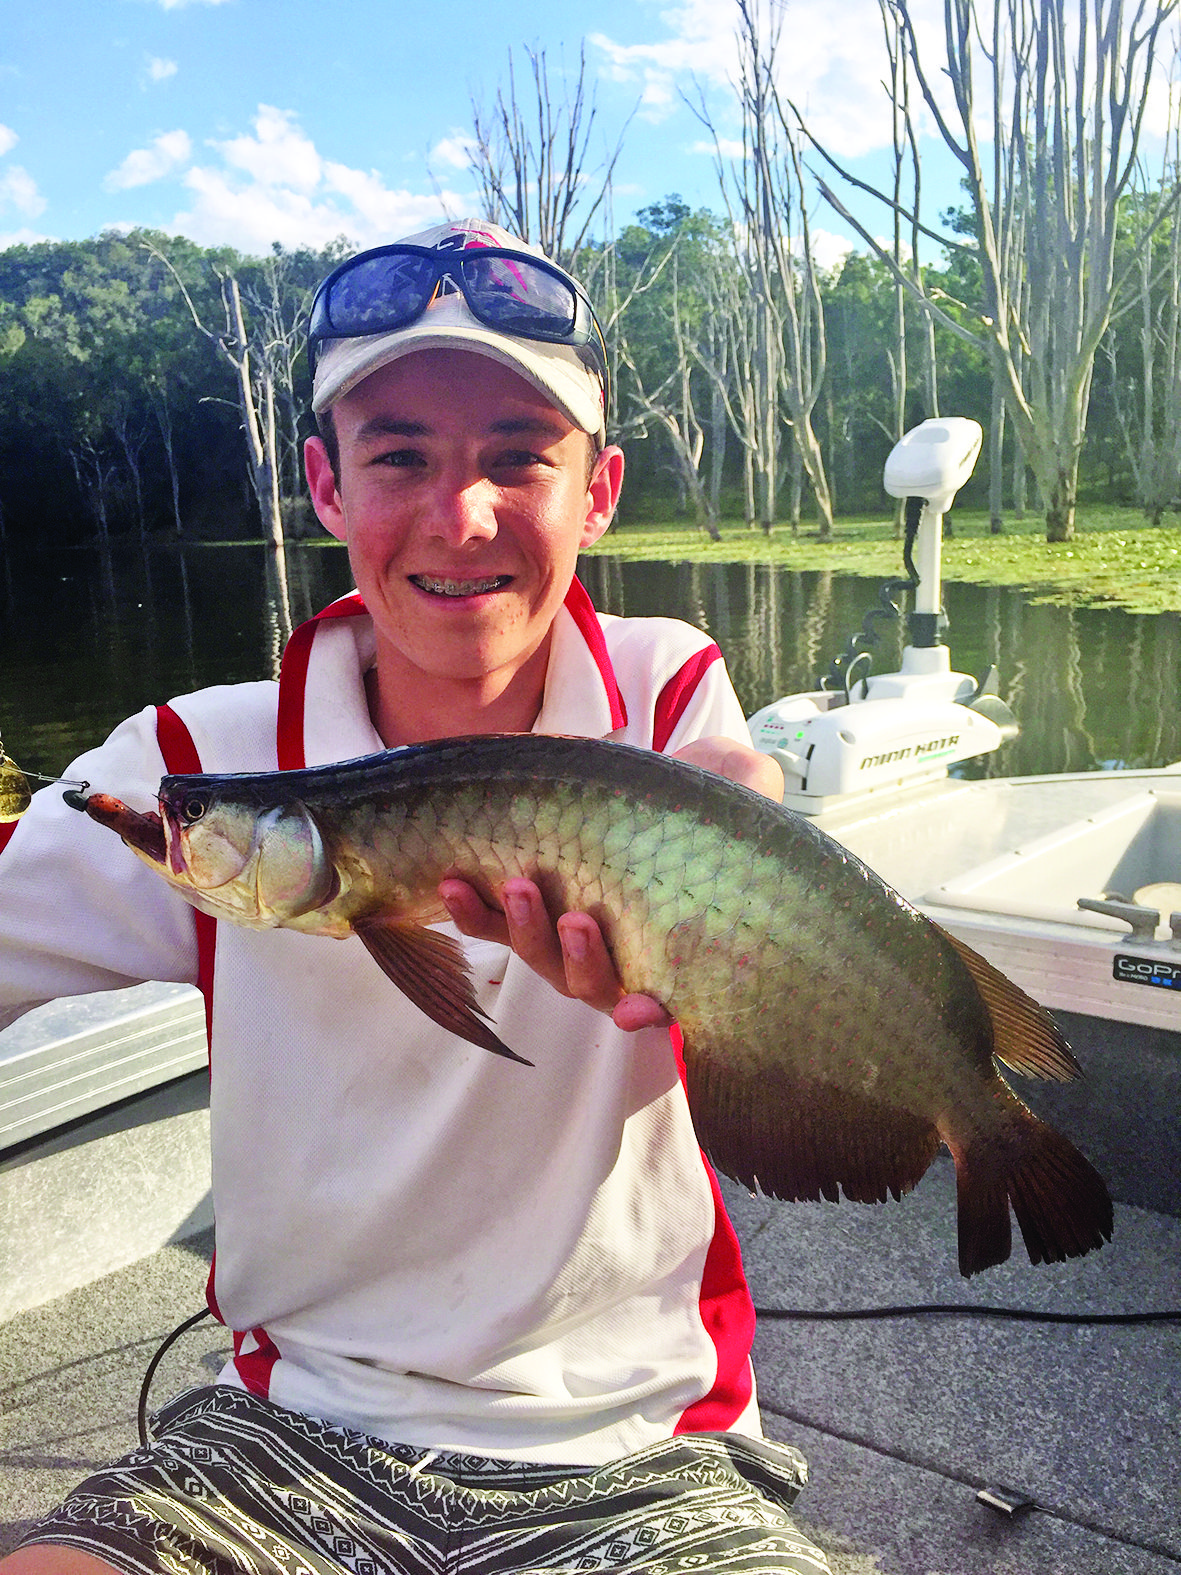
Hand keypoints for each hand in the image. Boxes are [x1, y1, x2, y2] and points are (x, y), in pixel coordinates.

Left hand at [439, 735, 782, 1029]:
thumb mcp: (738, 798)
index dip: (651, 1012)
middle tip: (576, 921)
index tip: (636, 1009)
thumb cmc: (703, 806)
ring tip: (514, 889)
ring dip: (522, 929)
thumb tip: (754, 778)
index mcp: (672, 956)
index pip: (664, 1003)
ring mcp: (565, 941)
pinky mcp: (524, 910)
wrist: (647, 791)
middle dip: (579, 958)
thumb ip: (748, 793)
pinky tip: (452, 884)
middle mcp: (616, 962)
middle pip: (588, 983)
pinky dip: (471, 911)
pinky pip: (491, 924)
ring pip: (537, 956)